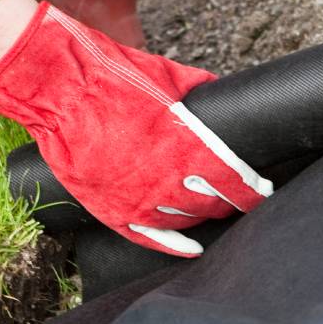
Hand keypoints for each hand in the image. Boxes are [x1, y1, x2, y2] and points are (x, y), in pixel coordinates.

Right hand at [0, 2, 271, 256]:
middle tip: (239, 197)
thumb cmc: (112, 78)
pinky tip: (192, 247)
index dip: (253, 189)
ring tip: (212, 208)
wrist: (60, 92)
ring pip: (186, 220)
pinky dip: (176, 245)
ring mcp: (139, 200)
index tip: (262, 189)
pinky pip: (152, 239)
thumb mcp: (166, 76)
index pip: (235, 180)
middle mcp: (167, 180)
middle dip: (229, 201)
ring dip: (203, 215)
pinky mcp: (113, 211)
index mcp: (188, 146)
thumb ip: (198, 91)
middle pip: (213, 203)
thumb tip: (219, 94)